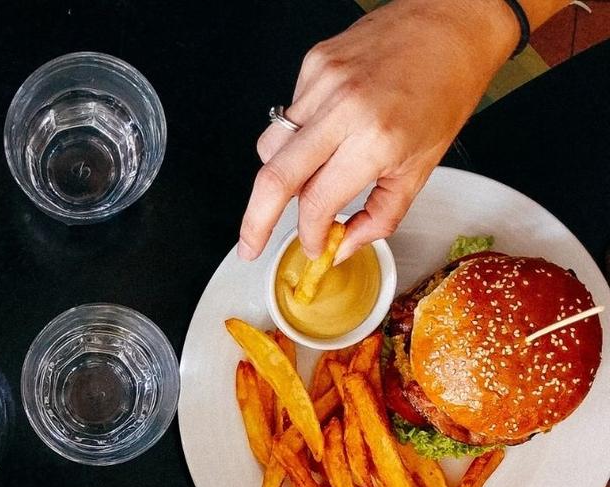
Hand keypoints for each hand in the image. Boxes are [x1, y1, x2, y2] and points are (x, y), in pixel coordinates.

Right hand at [238, 0, 515, 262]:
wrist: (455, 21)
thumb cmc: (447, 88)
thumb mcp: (423, 166)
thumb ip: (380, 215)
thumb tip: (345, 245)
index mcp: (376, 139)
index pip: (317, 202)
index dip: (309, 234)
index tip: (313, 245)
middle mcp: (344, 108)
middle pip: (273, 178)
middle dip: (255, 222)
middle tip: (250, 246)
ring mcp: (323, 81)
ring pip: (271, 147)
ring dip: (279, 175)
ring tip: (304, 178)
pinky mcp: (314, 63)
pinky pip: (288, 115)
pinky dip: (298, 135)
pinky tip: (328, 128)